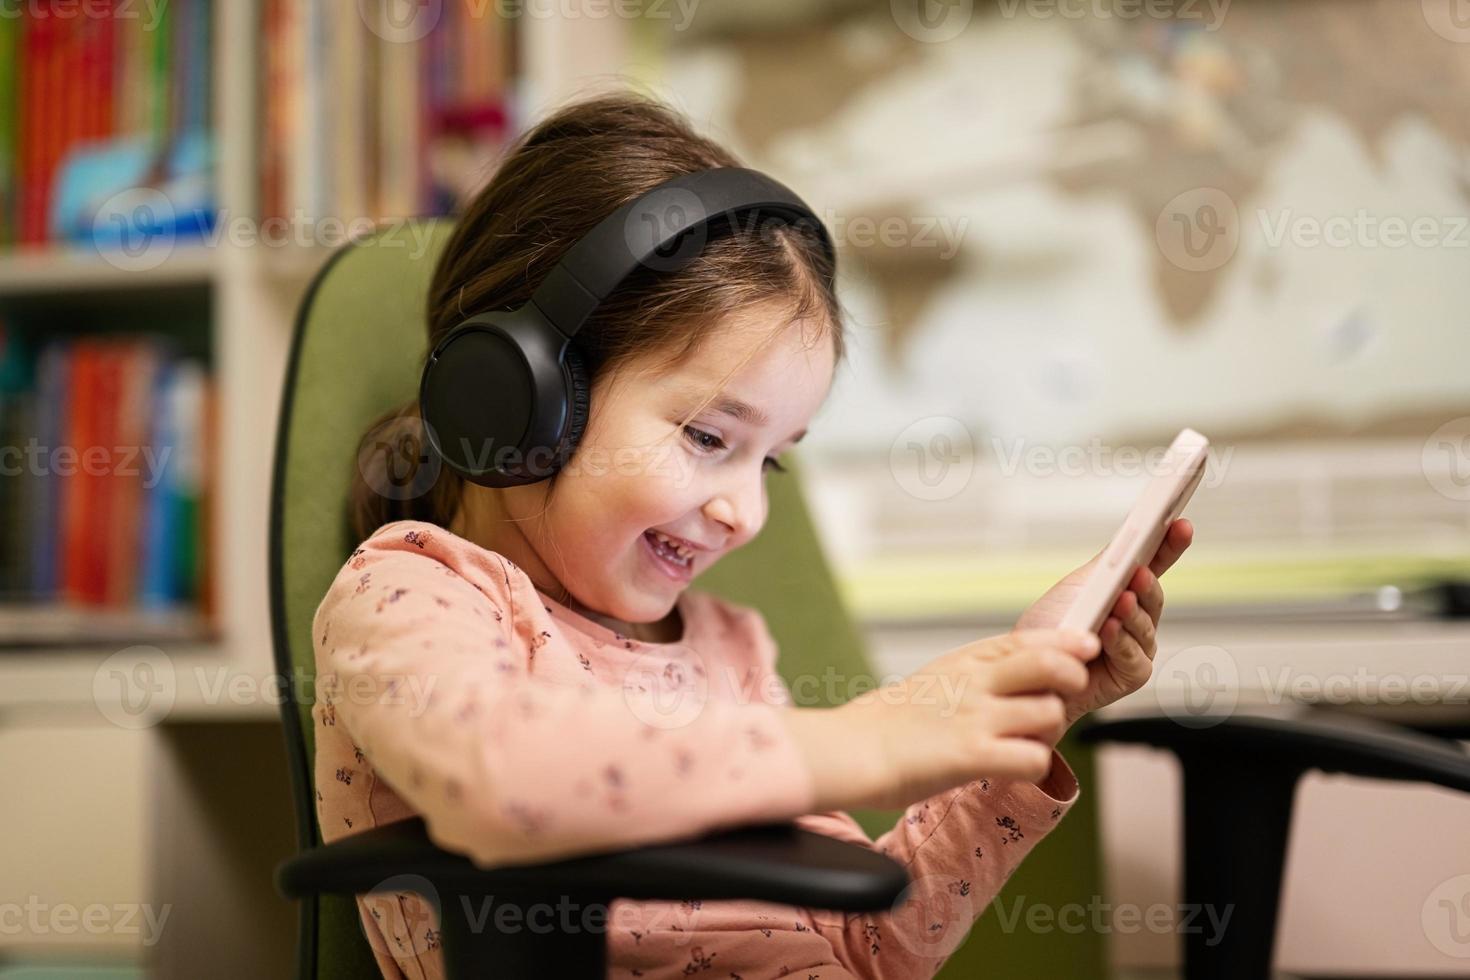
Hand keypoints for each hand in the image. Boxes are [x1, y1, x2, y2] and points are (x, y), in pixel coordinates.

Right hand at [829, 628, 1101, 810]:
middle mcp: (974, 683)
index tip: (1085, 648)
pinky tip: (1014, 768)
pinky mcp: (972, 755)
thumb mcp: (935, 680)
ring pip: (1050, 714)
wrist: (850, 749)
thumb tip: (1012, 675)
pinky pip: (1034, 759)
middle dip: (1071, 679)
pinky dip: (1034, 767)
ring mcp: (974, 717)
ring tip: (1026, 742)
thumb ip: (974, 675)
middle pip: (1050, 665)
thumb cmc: (886, 723)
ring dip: (1049, 732)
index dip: (1065, 643)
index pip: (1028, 639)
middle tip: (1061, 699)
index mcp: (965, 662)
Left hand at [1015, 519, 1193, 729]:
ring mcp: (1138, 646)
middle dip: (1148, 583)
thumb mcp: (1078, 585)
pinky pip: (1133, 656)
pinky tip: (1108, 629)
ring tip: (1121, 600)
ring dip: (1132, 613)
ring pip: (1145, 626)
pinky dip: (1120, 641)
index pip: (1155, 564)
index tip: (1181, 525)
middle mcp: (1137, 618)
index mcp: (1126, 590)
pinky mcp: (1131, 674)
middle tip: (1140, 571)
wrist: (1031, 669)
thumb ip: (1108, 562)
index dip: (1170, 545)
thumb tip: (1134, 533)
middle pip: (1153, 596)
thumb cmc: (1051, 627)